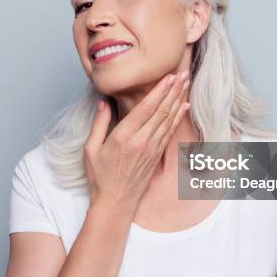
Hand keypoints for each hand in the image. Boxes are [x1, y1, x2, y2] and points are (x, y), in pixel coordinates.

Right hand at [83, 70, 189, 213]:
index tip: (168, 76)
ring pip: (168, 119)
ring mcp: (152, 149)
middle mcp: (141, 141)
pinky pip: (170, 131)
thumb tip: (103, 101)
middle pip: (161, 110)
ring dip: (178, 99)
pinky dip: (178, 117)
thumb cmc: (100, 177)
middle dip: (173, 90)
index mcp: (123, 137)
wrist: (115, 203)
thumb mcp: (90, 149)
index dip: (159, 91)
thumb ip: (99, 123)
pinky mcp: (157, 155)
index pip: (145, 109)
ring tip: (186, 83)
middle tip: (183, 73)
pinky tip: (184, 106)